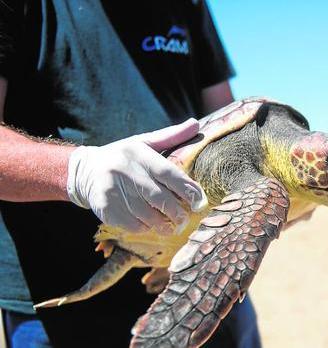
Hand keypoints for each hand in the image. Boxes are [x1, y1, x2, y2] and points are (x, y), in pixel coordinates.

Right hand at [66, 119, 207, 234]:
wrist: (83, 170)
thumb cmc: (123, 157)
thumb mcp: (144, 142)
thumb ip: (171, 136)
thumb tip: (196, 125)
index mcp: (139, 154)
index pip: (169, 174)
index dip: (187, 189)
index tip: (200, 202)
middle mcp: (125, 171)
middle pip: (160, 198)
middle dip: (177, 213)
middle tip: (185, 221)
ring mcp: (113, 190)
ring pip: (147, 215)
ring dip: (162, 224)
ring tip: (170, 226)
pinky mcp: (105, 207)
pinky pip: (132, 224)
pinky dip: (144, 228)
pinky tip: (148, 224)